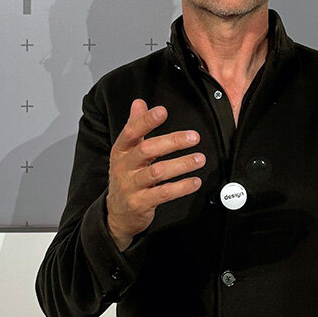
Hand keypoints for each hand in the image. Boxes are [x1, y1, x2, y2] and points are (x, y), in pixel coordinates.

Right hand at [106, 99, 204, 250]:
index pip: (131, 132)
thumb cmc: (127, 178)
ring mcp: (131, 186)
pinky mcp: (141, 203)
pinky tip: (195, 182)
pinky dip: (181, 187)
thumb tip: (139, 102)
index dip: (145, 121)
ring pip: (157, 172)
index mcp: (121, 151)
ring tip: (199, 159)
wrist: (118, 213)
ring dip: (181, 164)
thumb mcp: (126, 152)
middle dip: (172, 142)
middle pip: (147, 150)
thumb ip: (135, 126)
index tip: (162, 111)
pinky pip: (163, 194)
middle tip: (194, 137)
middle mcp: (124, 167)